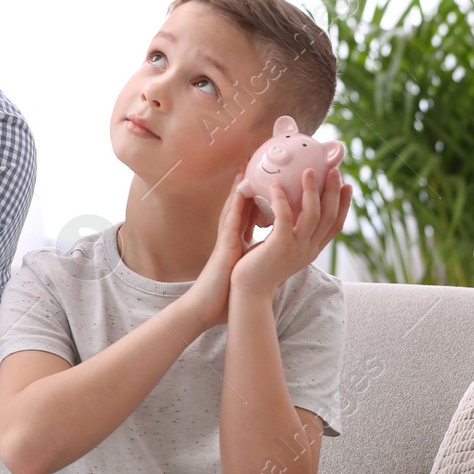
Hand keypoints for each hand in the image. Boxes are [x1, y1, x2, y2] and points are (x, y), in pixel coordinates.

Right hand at [186, 171, 255, 330]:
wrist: (205, 310)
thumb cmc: (223, 297)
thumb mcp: (241, 273)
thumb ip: (251, 262)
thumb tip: (266, 262)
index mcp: (238, 245)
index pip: (251, 217)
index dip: (258, 198)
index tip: (268, 181)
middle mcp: (232, 239)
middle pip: (243, 207)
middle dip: (249, 186)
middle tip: (256, 163)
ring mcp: (227, 242)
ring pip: (235, 209)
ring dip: (240, 188)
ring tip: (247, 166)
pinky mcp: (224, 248)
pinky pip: (231, 223)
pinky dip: (236, 206)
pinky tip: (240, 191)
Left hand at [230, 165, 351, 301]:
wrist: (249, 291)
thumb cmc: (260, 267)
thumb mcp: (283, 247)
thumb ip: (291, 232)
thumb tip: (290, 209)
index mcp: (312, 249)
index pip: (336, 225)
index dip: (344, 205)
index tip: (348, 186)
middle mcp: (309, 249)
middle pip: (329, 216)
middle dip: (333, 191)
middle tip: (333, 170)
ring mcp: (297, 248)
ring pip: (313, 214)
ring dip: (312, 190)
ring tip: (308, 171)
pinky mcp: (280, 246)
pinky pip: (285, 218)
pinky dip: (282, 200)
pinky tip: (276, 186)